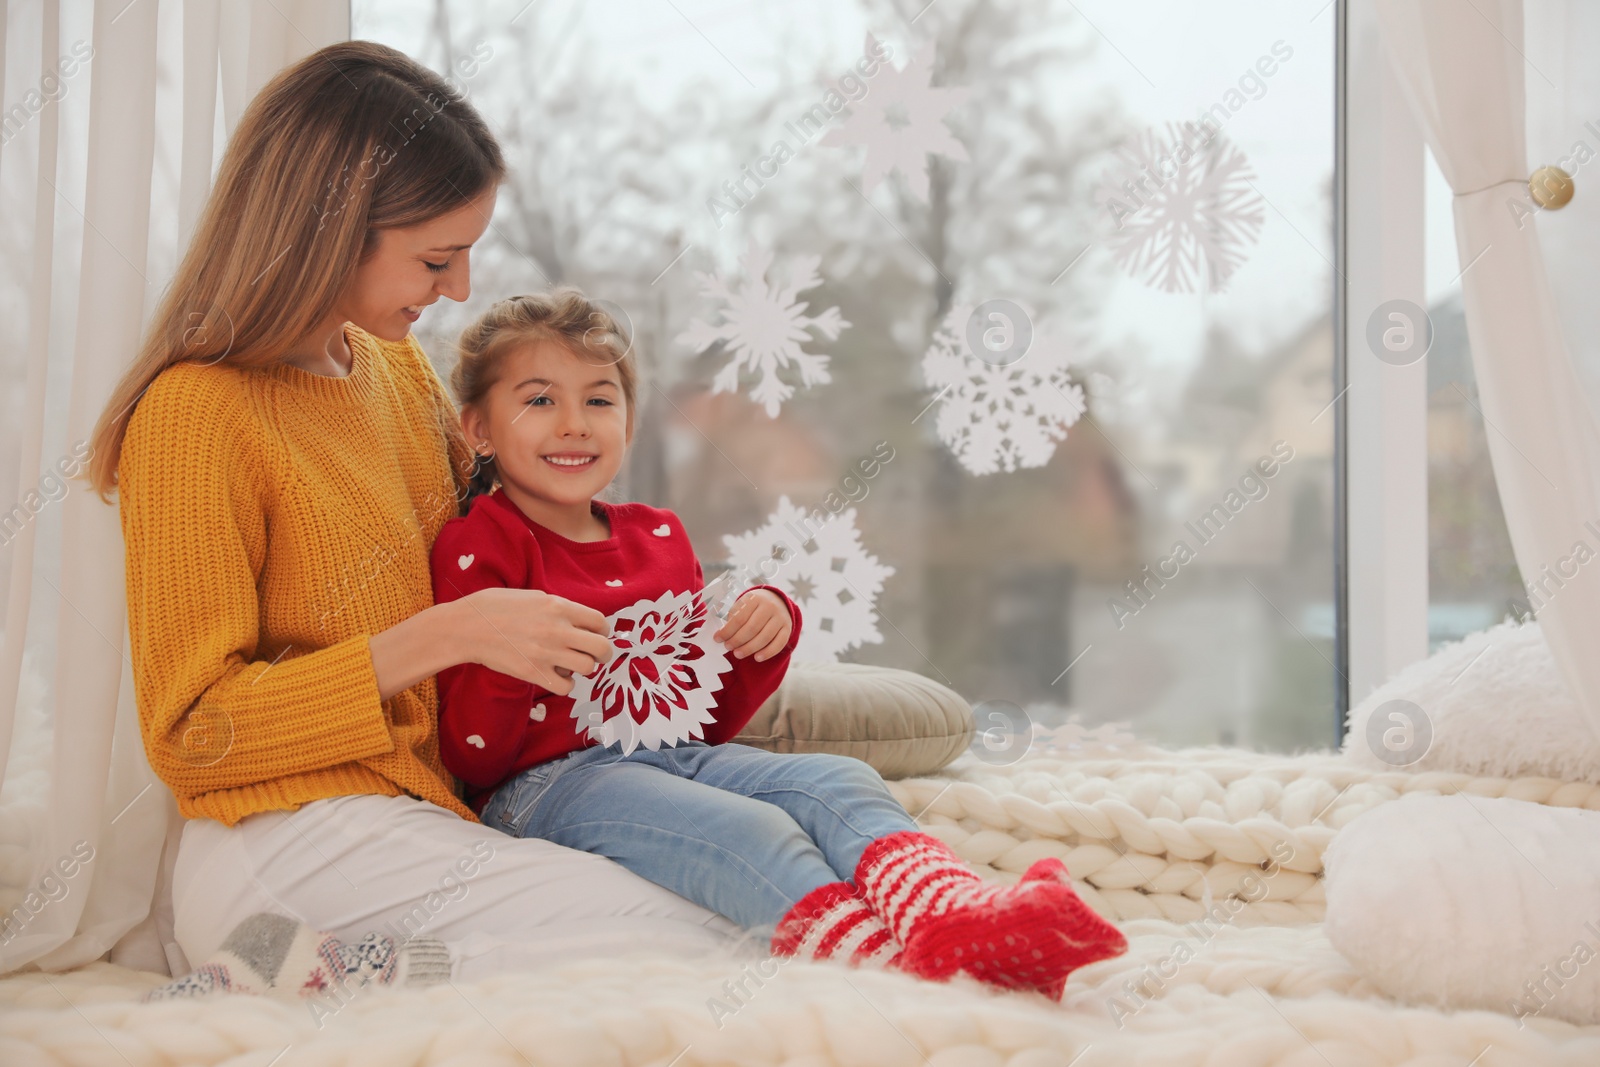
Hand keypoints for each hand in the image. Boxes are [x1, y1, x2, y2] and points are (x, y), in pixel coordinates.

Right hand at [457, 587, 613, 695]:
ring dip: (582, 667)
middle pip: (602, 648)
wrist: (467, 627)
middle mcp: (557, 629)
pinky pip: (566, 686)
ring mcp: (546, 653)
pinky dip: (564, 683)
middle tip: (593, 654)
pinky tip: (554, 675)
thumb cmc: (494, 607)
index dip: (602, 631)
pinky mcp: (534, 673)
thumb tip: (578, 619)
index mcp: (558, 606)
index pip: (600, 622)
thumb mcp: (532, 596)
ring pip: (588, 668)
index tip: (596, 635)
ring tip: (569, 664)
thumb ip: (558, 608)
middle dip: (602, 653)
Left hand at [713, 588, 791, 661]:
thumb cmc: (752, 608)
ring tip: (738, 654)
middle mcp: (769, 606)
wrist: (776, 601)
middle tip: (728, 647)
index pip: (739, 618)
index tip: (718, 639)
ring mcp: (780, 617)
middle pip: (752, 628)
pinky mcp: (787, 628)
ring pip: (765, 637)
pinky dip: (768, 652)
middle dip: (738, 640)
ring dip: (750, 648)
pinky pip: (779, 643)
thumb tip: (722, 636)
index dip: (727, 630)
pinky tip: (757, 658)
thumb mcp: (742, 606)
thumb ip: (732, 618)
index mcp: (754, 598)